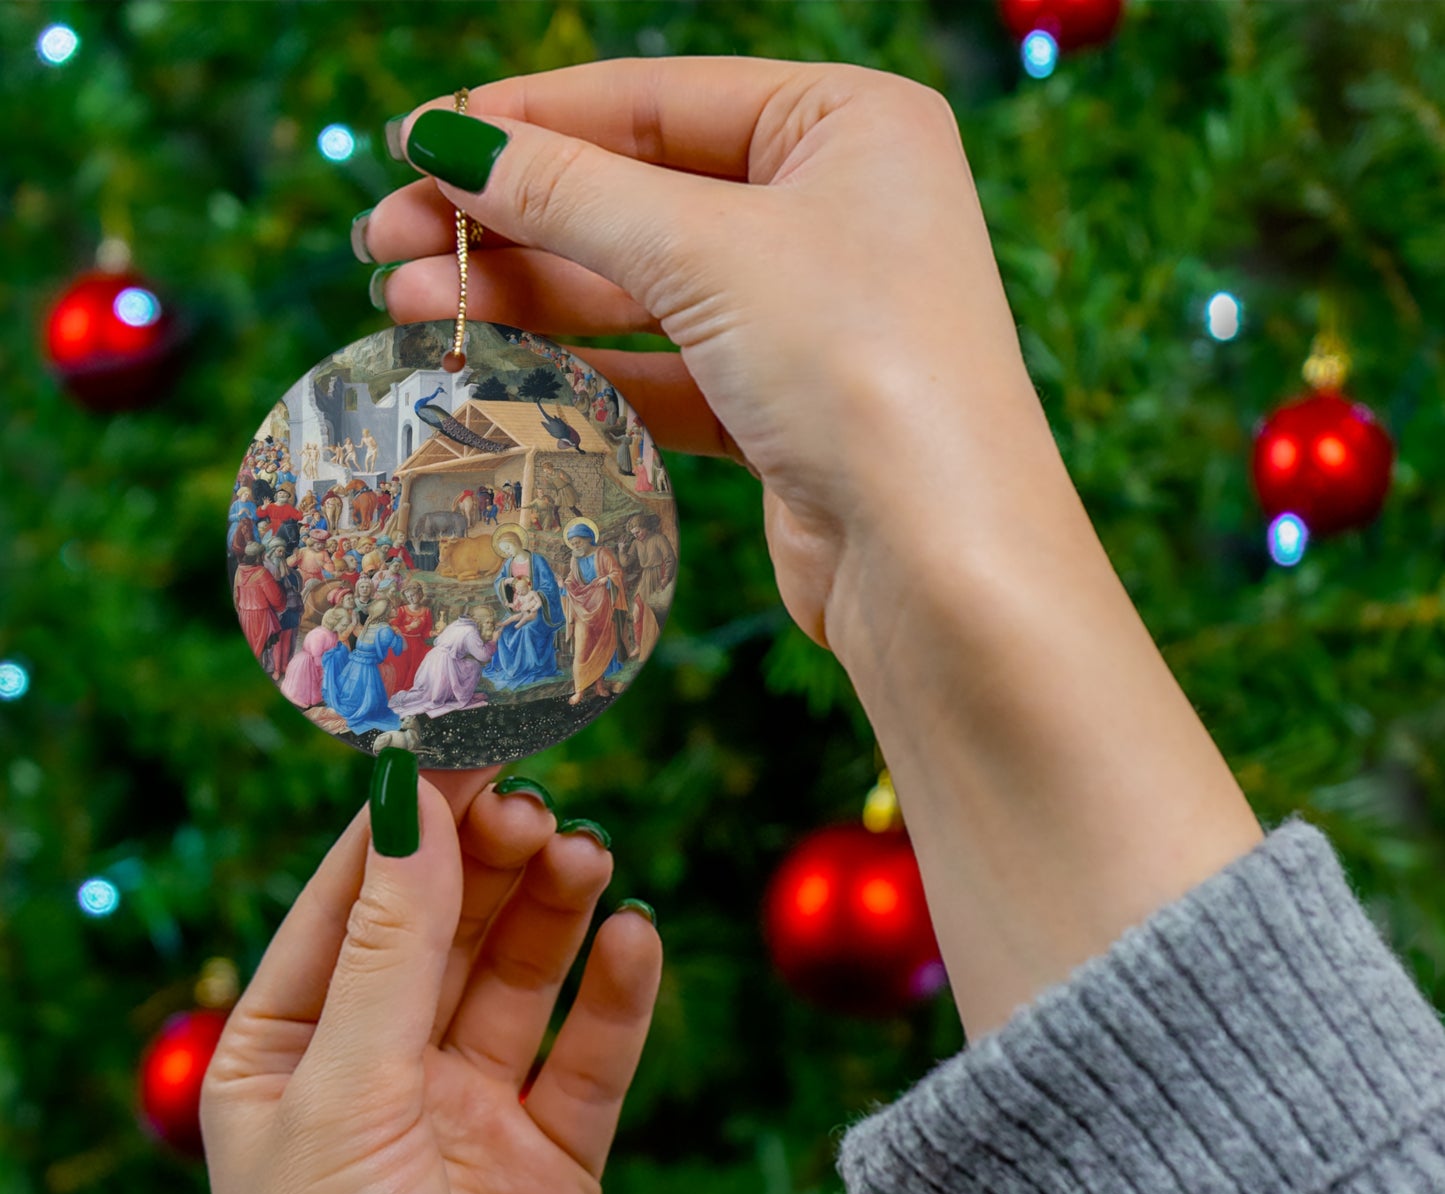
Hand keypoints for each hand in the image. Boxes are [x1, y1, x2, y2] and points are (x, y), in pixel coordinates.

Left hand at [201, 771, 661, 1193]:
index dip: (409, 822)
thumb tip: (411, 799)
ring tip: (589, 858)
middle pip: (447, 927)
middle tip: (539, 809)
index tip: (467, 745)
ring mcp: (469, 1113)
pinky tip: (635, 941)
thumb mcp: (346, 1096)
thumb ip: (391, 946)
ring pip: (521, 977)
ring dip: (555, 911)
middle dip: (490, 863)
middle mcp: (380, 1072)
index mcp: (289, 1052)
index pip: (353, 900)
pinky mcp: (552, 1159)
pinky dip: (618, 995)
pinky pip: (591, 1055)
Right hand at [363, 57, 1056, 653]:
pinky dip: (583, 370)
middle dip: (510, 218)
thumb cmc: (858, 367)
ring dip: (527, 296)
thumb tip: (447, 141)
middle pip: (638, 195)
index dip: (527, 120)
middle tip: (386, 242)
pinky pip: (664, 370)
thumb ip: (571, 193)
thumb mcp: (707, 251)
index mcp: (847, 124)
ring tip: (407, 305)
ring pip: (641, 289)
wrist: (939, 561)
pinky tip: (495, 368)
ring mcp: (810, 314)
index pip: (656, 99)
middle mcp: (835, 209)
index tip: (414, 142)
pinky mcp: (783, 408)